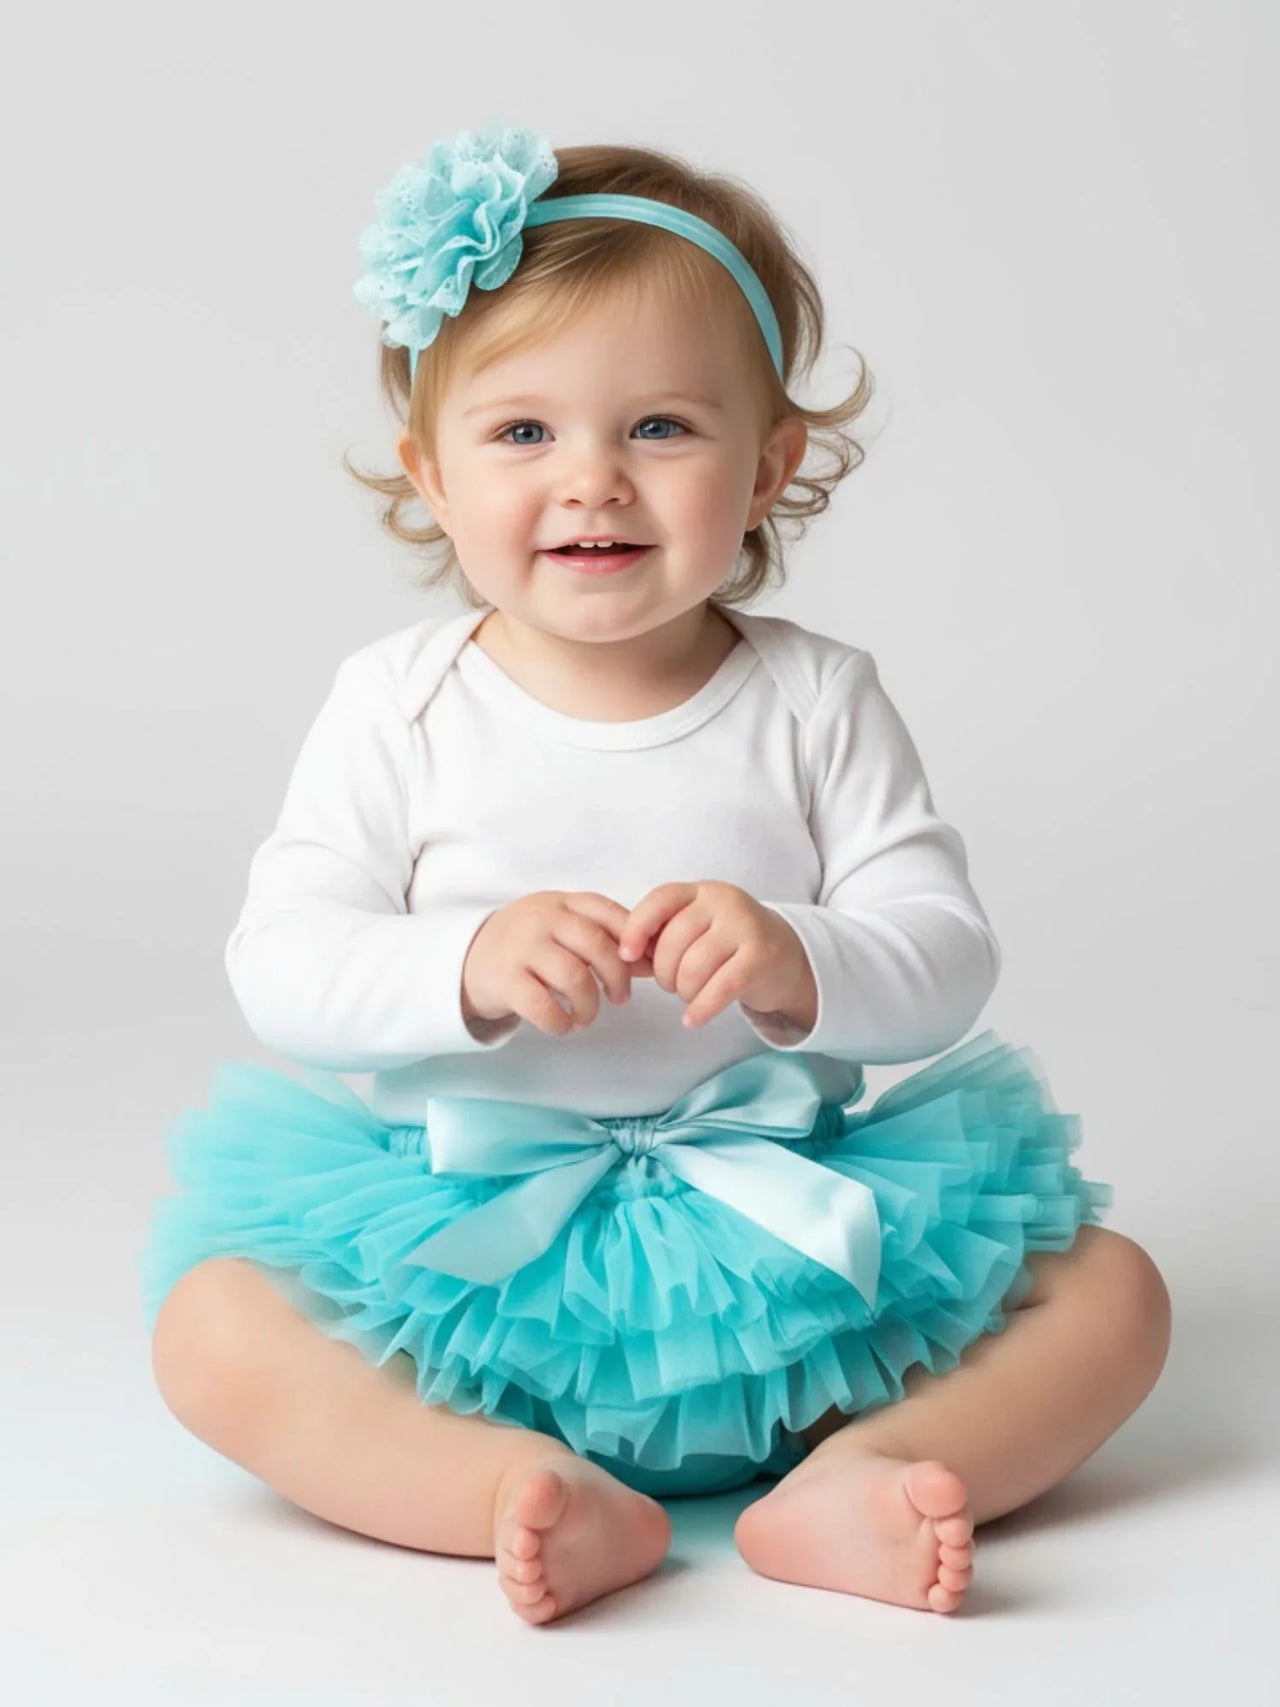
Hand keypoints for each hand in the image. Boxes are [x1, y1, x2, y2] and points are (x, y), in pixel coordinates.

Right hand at [462, 891, 655, 1038]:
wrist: (468, 956)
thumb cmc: (530, 945)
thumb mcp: (564, 928)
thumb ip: (604, 938)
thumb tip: (653, 962)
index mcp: (563, 902)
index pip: (610, 913)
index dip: (634, 941)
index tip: (641, 967)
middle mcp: (542, 919)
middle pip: (597, 945)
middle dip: (617, 978)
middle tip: (620, 999)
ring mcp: (522, 948)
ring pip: (573, 977)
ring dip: (590, 1005)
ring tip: (586, 1016)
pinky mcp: (505, 980)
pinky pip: (544, 1006)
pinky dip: (561, 1023)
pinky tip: (564, 1025)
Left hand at [618, 880, 815, 1030]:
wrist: (786, 958)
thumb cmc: (728, 947)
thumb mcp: (697, 930)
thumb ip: (661, 937)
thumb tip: (622, 958)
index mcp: (700, 891)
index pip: (660, 900)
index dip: (637, 928)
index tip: (626, 956)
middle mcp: (724, 901)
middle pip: (673, 942)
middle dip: (664, 974)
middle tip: (672, 985)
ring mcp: (745, 926)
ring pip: (693, 968)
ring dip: (684, 992)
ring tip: (690, 996)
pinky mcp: (761, 956)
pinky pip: (720, 988)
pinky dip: (701, 1009)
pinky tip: (693, 1020)